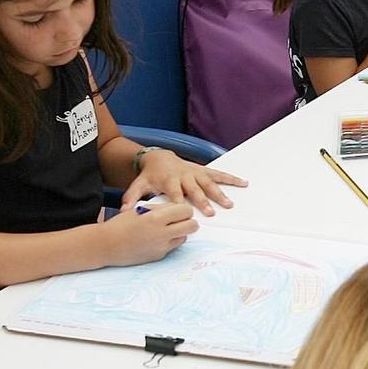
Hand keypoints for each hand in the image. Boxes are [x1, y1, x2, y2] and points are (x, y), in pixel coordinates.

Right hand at [100, 201, 198, 265]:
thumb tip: (177, 208)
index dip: (184, 209)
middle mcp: (161, 234)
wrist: (106, 245)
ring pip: (184, 237)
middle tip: (180, 220)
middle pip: (192, 226)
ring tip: (166, 229)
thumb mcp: (140, 210)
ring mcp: (161, 247)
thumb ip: (160, 209)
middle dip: (189, 221)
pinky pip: (172, 247)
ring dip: (180, 232)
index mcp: (156, 218)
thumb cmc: (120, 224)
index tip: (179, 210)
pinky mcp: (158, 256)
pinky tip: (156, 239)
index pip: (185, 211)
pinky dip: (169, 241)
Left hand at [121, 148, 243, 212]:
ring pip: (209, 183)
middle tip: (211, 212)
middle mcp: (184, 176)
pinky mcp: (203, 170)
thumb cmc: (150, 175)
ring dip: (219, 193)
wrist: (158, 157)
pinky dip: (231, 178)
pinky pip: (218, 174)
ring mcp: (195, 172)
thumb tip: (124, 211)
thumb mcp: (138, 184)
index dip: (180, 201)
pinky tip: (243, 183)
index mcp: (169, 180)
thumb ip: (132, 197)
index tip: (185, 212)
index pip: (175, 192)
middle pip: (194, 189)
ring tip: (229, 204)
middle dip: (202, 200)